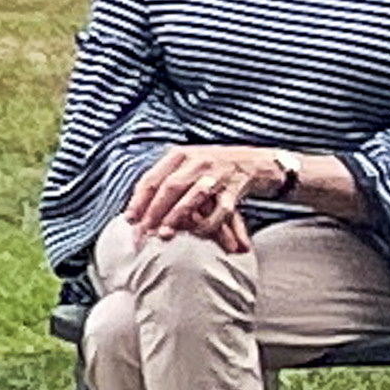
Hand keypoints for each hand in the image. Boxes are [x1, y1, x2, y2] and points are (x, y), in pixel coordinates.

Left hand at [124, 145, 288, 247]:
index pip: (153, 177)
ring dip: (177, 217)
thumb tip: (138, 216)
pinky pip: (220, 208)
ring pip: (193, 196)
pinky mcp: (236, 186)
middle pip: (170, 187)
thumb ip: (168, 185)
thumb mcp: (190, 167)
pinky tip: (199, 235)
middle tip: (143, 232)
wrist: (260, 161)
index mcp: (180, 155)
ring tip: (164, 235)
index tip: (129, 220)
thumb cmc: (217, 169)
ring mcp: (218, 172)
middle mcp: (198, 160)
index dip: (139, 200)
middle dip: (154, 211)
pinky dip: (209, 223)